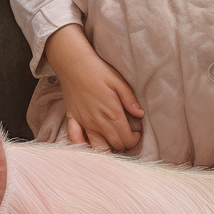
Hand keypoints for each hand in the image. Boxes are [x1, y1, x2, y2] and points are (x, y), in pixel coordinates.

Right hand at [44, 26, 142, 151]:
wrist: (74, 64)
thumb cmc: (98, 71)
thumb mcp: (119, 81)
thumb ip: (130, 100)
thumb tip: (140, 114)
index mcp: (112, 113)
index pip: (126, 140)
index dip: (134, 140)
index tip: (136, 132)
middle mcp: (98, 122)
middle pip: (114, 146)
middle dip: (123, 144)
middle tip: (126, 134)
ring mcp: (84, 123)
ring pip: (97, 148)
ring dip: (106, 148)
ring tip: (111, 140)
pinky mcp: (73, 120)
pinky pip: (76, 141)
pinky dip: (83, 145)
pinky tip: (90, 142)